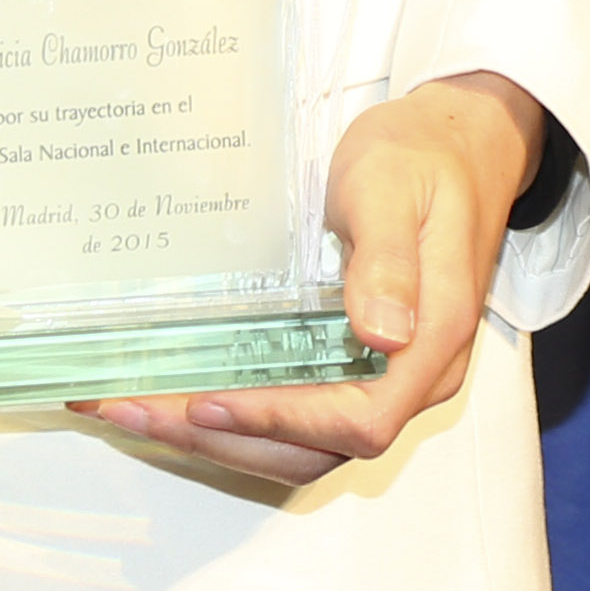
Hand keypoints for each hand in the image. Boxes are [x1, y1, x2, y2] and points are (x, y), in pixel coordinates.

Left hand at [80, 69, 548, 483]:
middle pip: (319, 446)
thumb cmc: (422, 159)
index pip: (360, 419)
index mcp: (433, 339)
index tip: (209, 403)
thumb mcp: (393, 189)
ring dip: (220, 438)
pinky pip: (300, 416)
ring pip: (303, 443)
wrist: (456, 144)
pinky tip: (182, 398)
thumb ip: (388, 260)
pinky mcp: (359, 368)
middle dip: (222, 438)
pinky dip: (239, 419)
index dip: (281, 421)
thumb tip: (381, 333)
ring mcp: (389, 377)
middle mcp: (415, 376)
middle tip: (134, 412)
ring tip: (136, 413)